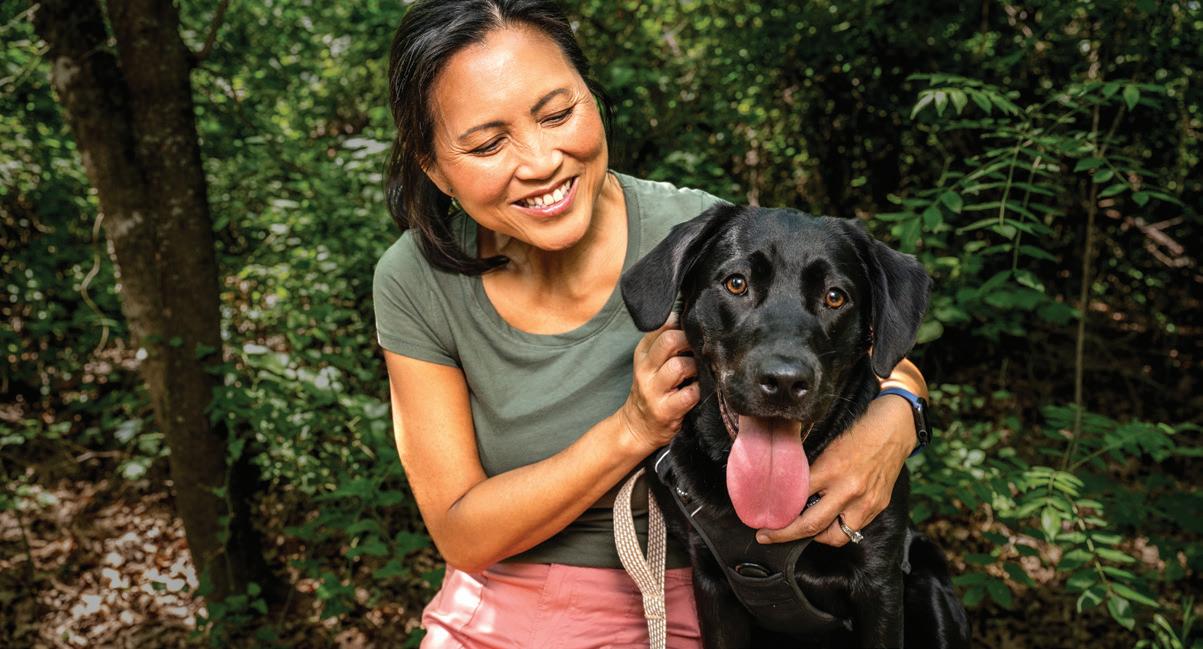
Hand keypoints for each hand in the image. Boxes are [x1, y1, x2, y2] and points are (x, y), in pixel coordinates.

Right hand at [619, 315, 699, 452]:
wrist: (637, 426)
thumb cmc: (653, 388)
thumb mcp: (651, 362)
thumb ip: (666, 341)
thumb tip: (692, 317)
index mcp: (643, 352)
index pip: (662, 325)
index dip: (683, 323)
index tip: (694, 328)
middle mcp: (645, 368)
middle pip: (670, 340)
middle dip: (690, 341)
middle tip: (701, 349)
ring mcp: (653, 390)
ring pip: (679, 366)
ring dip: (697, 367)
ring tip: (700, 372)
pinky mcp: (665, 410)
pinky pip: (689, 394)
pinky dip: (700, 390)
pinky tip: (700, 390)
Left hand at [755, 395, 913, 545]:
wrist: (893, 431)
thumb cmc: (857, 434)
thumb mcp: (826, 447)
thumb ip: (809, 470)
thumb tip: (786, 489)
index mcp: (831, 470)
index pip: (796, 499)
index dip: (776, 512)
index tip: (762, 520)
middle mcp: (849, 491)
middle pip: (811, 525)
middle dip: (784, 535)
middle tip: (767, 536)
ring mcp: (865, 503)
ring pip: (834, 536)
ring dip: (815, 536)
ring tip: (802, 530)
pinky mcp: (876, 508)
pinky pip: (853, 529)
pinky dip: (837, 529)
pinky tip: (827, 522)